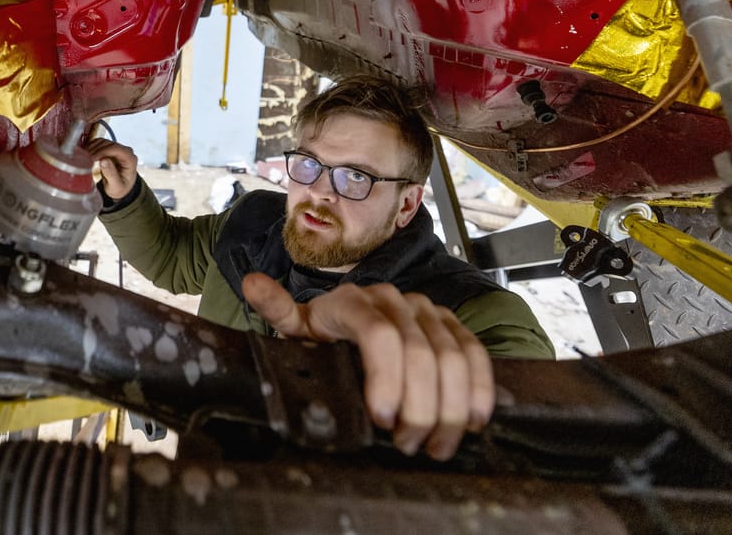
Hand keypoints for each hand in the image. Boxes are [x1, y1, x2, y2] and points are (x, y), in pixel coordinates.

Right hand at [85, 138, 139, 201]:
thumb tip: (104, 160)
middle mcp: (125, 152)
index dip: (103, 151)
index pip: (116, 149)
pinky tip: (87, 154)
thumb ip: (111, 174)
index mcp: (130, 159)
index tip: (92, 158)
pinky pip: (100, 143)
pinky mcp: (110, 149)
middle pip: (109, 144)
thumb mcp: (116, 186)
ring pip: (103, 142)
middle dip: (96, 150)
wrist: (121, 189)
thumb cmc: (120, 188)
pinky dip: (92, 147)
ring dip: (92, 148)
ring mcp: (118, 149)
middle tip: (86, 159)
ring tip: (85, 158)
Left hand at [242, 273, 493, 460]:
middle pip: (420, 352)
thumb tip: (252, 284)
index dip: (386, 378)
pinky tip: (474, 422)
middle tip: (407, 445)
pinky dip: (479, 389)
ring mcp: (426, 311)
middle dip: (419, 407)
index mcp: (352, 301)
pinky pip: (475, 354)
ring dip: (450, 408)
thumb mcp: (296, 329)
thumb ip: (279, 312)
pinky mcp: (451, 325)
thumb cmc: (320, 338)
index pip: (379, 334)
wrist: (348, 327)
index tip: (381, 419)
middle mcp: (393, 299)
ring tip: (434, 446)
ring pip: (453, 357)